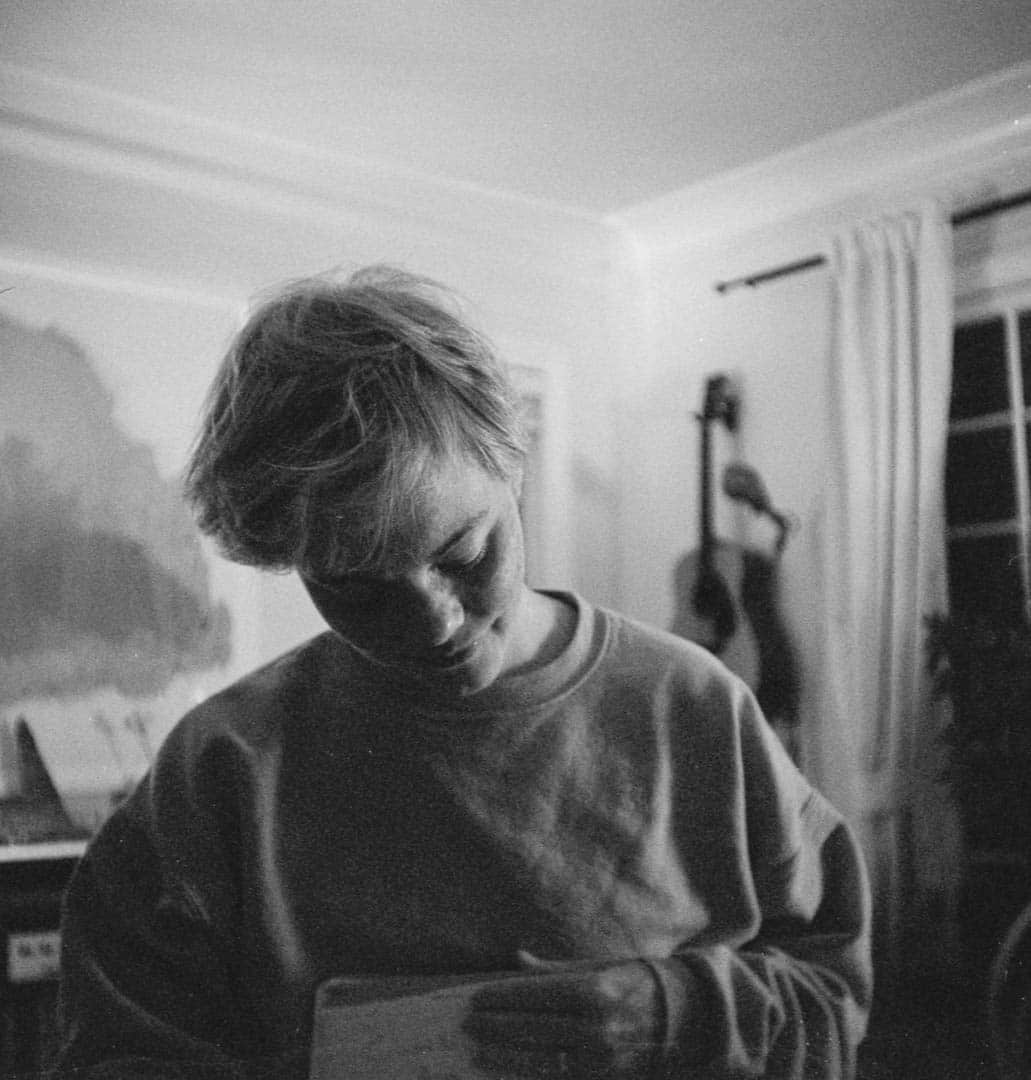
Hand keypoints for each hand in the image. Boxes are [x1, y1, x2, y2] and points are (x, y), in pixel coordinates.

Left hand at [463, 955, 661, 1078]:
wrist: (682, 1019)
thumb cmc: (634, 983)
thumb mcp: (598, 967)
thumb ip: (554, 970)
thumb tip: (516, 958)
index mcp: (593, 990)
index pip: (534, 995)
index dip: (501, 998)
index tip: (475, 999)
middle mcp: (595, 1026)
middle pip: (531, 1029)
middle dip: (495, 1027)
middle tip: (468, 1024)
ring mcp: (599, 1058)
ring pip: (539, 1060)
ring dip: (504, 1056)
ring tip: (478, 1051)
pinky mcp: (601, 1078)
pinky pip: (557, 1079)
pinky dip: (529, 1075)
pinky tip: (508, 1071)